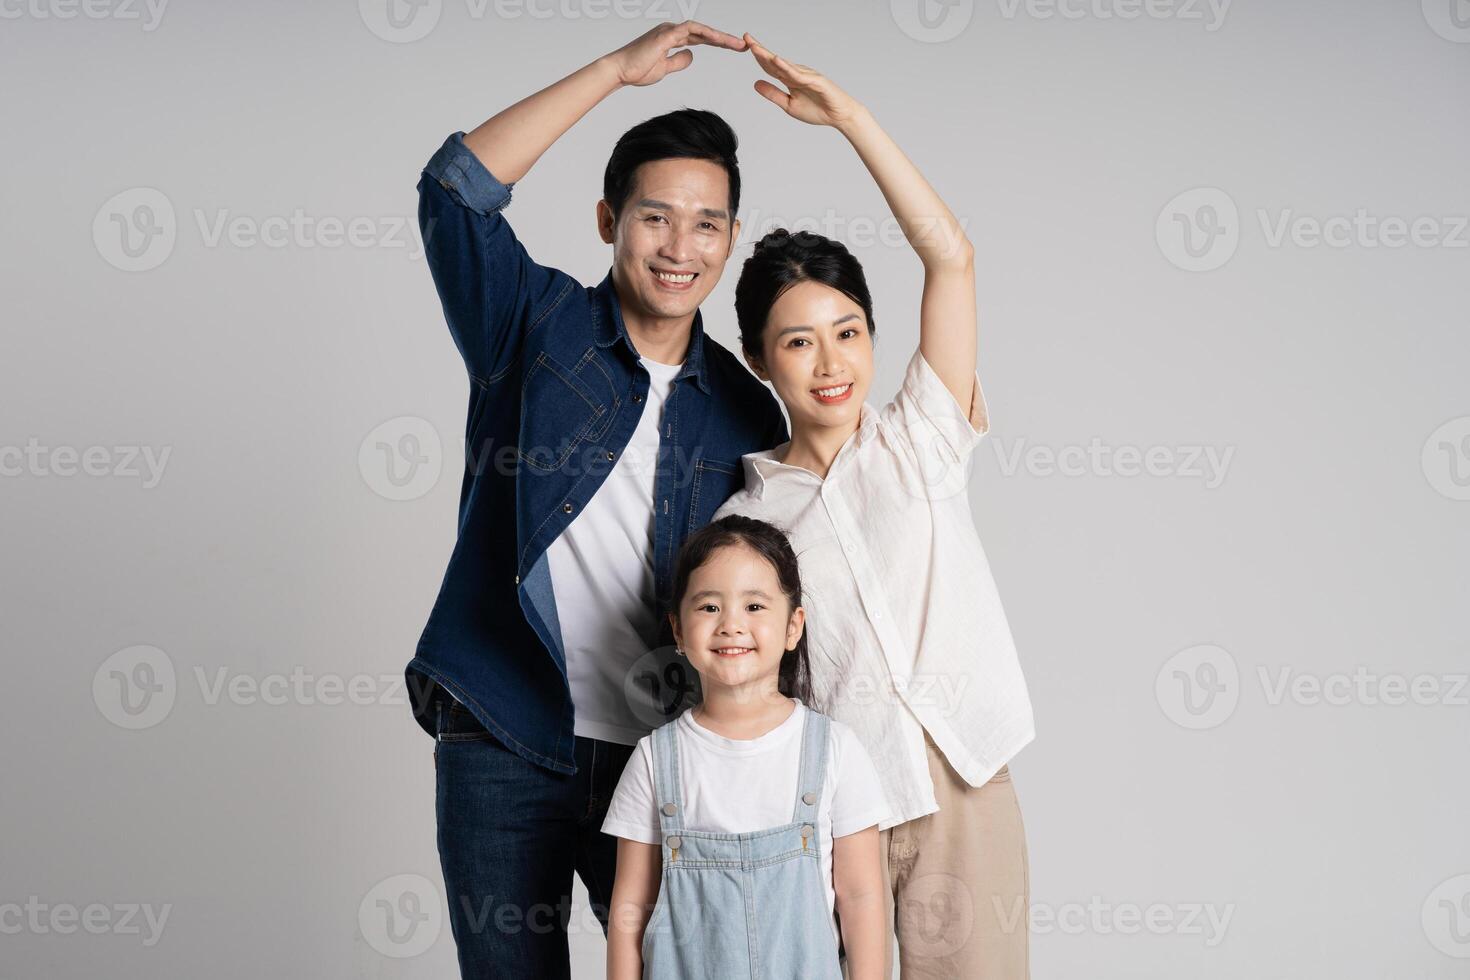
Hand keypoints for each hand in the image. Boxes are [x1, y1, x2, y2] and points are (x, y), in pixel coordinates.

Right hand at [605, 21, 746, 86]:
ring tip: (736, 44)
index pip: (701, 39)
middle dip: (725, 39)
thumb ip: (678, 61)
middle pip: (704, 33)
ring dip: (719, 36)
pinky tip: (718, 39)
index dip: (718, 43)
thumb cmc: (637, 70)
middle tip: (743, 46)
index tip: (734, 50)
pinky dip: (705, 33)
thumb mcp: (665, 68)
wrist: (620, 71)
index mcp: (672, 38)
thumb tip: (691, 57)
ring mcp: (668, 31)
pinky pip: (689, 30)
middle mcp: (672, 31)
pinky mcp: (665, 35)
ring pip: (700, 29)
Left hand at [744, 33, 862, 128]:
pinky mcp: (815, 80)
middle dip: (760, 50)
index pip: (770, 66)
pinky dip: (787, 67)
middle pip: (774, 61)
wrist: (839, 116)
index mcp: (789, 78)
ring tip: (755, 48)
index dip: (758, 56)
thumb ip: (773, 94)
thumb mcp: (789, 104)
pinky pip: (798, 74)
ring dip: (769, 56)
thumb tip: (755, 84)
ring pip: (784, 65)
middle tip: (746, 38)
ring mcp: (806, 75)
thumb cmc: (817, 109)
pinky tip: (776, 60)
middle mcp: (796, 72)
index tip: (745, 45)